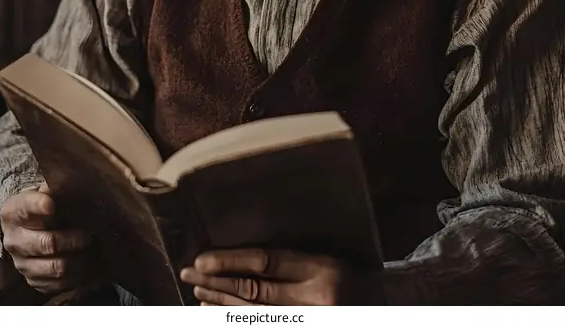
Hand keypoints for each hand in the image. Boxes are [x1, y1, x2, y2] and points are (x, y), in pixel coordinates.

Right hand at [1, 182, 94, 293]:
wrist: (27, 228)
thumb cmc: (43, 204)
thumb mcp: (45, 191)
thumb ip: (55, 186)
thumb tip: (70, 178)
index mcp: (13, 212)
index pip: (26, 207)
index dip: (39, 206)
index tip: (51, 204)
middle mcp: (14, 240)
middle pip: (47, 243)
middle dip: (74, 239)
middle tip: (91, 233)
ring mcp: (22, 263)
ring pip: (57, 267)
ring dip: (80, 260)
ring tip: (95, 250)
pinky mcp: (33, 280)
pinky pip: (58, 284)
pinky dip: (77, 277)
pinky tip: (89, 265)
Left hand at [181, 248, 372, 305]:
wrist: (389, 303)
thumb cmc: (353, 276)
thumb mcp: (326, 259)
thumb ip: (291, 262)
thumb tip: (242, 261)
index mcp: (320, 268)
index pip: (265, 262)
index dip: (230, 261)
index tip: (202, 259)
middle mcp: (315, 297)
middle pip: (255, 290)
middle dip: (218, 283)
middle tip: (190, 274)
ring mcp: (311, 318)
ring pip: (255, 314)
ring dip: (223, 305)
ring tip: (198, 293)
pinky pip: (266, 325)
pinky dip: (240, 320)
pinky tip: (221, 314)